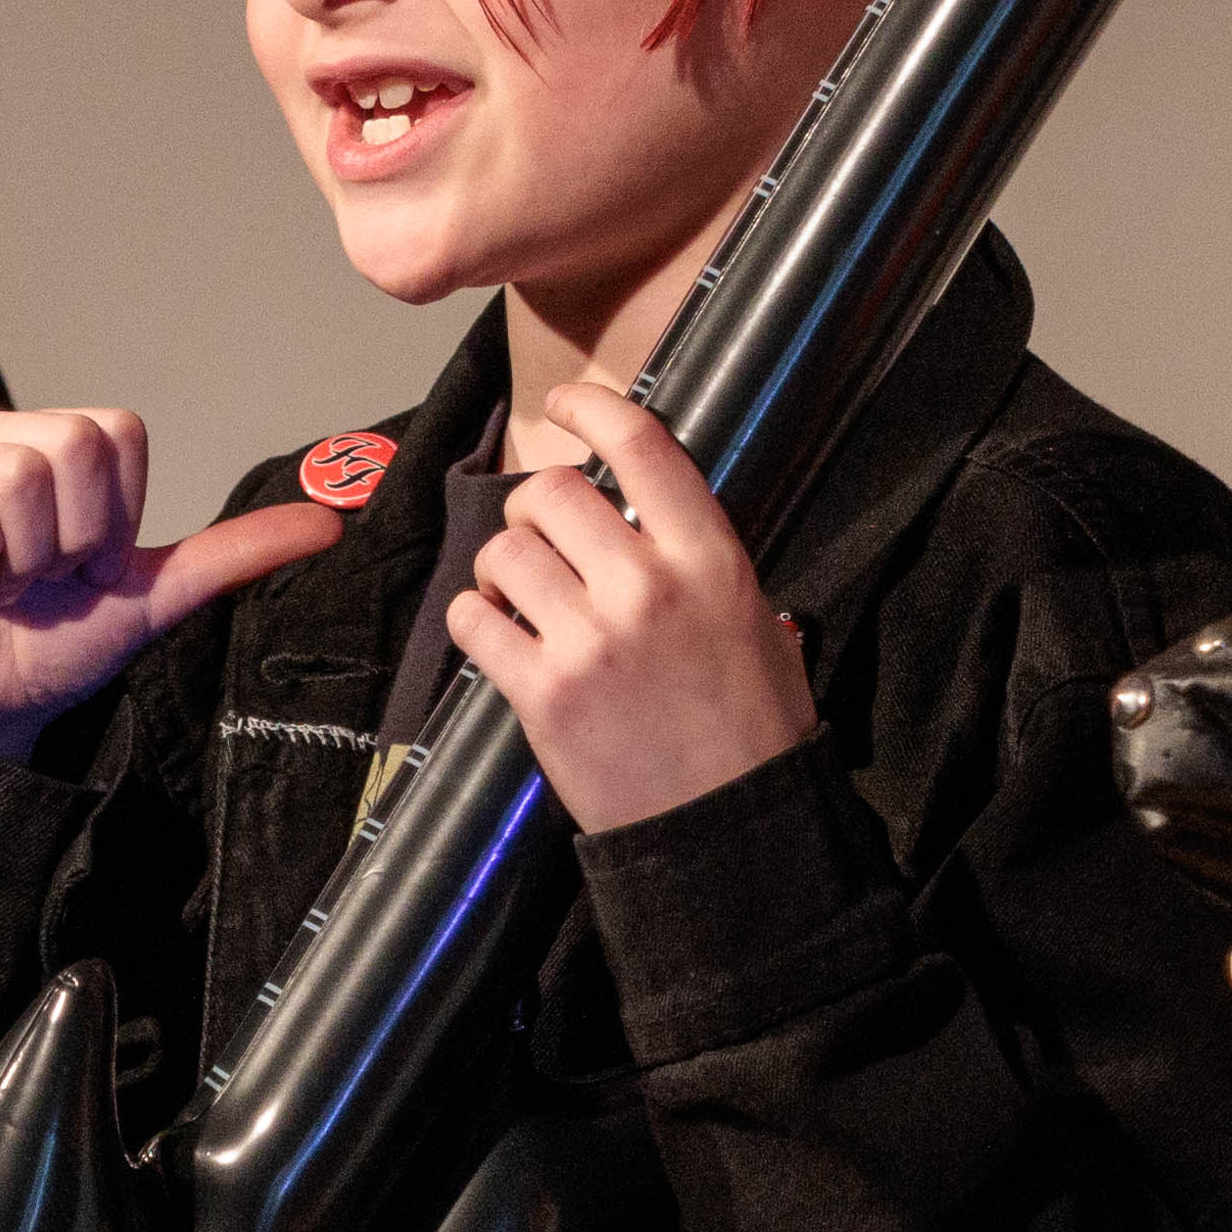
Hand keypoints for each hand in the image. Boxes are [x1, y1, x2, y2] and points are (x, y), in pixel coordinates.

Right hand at [0, 405, 342, 749]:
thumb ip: (235, 552)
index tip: (84, 565)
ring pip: (21, 473)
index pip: (116, 434)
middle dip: (74, 538)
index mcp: (49, 442)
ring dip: (24, 557)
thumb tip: (334, 518)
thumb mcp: (154, 597)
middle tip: (38, 579)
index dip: (116, 516)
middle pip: (74, 444)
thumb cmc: (51, 647)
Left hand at [460, 382, 815, 830]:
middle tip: (542, 544)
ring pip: (503, 551)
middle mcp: (649, 585)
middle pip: (549, 492)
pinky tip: (498, 636)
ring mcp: (592, 639)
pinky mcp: (544, 692)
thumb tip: (660, 518)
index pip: (642, 444)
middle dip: (532, 510)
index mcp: (709, 558)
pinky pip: (473, 619)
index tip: (566, 403)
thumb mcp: (757, 623)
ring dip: (500, 568)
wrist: (731, 828)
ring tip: (520, 598)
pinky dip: (474, 620)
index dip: (592, 407)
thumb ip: (706, 563)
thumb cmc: (751, 729)